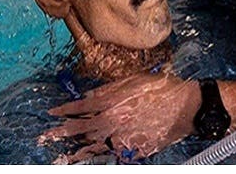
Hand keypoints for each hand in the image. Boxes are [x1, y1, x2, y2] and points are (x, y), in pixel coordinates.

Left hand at [40, 72, 199, 162]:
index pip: (80, 107)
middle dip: (63, 132)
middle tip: (47, 136)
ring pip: (95, 146)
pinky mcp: (134, 148)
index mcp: (112, 103)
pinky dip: (105, 154)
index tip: (52, 113)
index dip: (64, 109)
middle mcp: (113, 122)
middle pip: (82, 129)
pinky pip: (116, 152)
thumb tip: (90, 94)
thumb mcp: (135, 80)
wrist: (188, 108)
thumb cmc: (164, 89)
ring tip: (66, 155)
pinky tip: (97, 156)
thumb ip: (110, 88)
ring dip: (79, 150)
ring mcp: (123, 138)